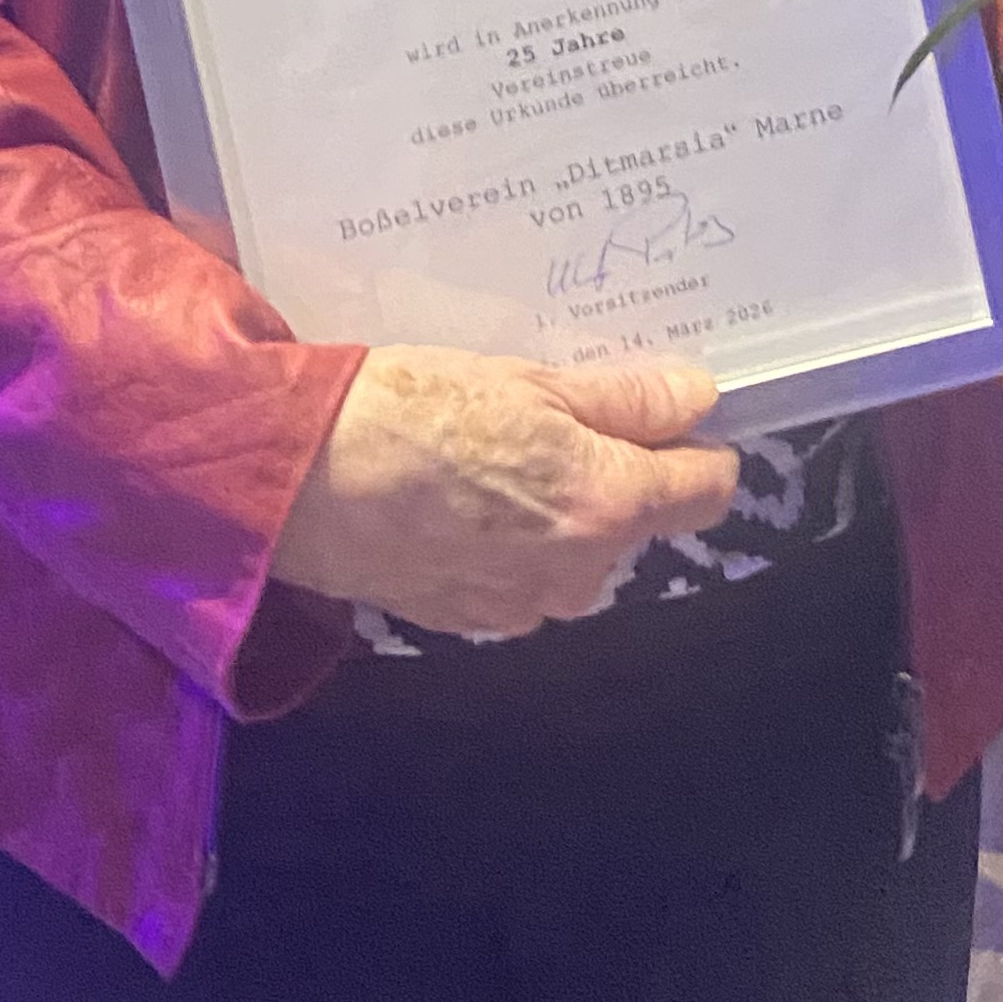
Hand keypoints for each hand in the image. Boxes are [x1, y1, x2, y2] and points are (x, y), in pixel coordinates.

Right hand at [267, 347, 740, 635]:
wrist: (298, 480)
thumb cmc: (414, 411)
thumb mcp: (527, 382)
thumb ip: (623, 399)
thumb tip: (696, 400)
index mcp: (606, 507)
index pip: (704, 491)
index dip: (697, 446)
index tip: (670, 413)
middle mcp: (577, 574)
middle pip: (633, 518)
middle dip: (609, 470)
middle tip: (548, 412)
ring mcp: (521, 607)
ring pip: (573, 550)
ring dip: (553, 509)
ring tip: (490, 451)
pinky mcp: (467, 620)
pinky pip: (517, 575)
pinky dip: (503, 539)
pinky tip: (453, 497)